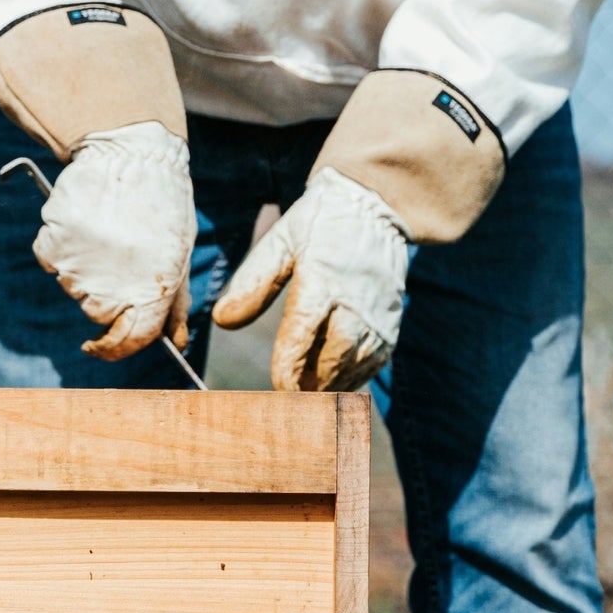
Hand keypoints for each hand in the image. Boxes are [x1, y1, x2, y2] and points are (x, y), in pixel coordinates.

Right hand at [33, 121, 196, 358]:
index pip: (127, 342)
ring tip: (107, 230)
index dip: (114, 349)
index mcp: (152, 291)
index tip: (101, 346)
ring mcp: (80, 265)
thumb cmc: (162, 204)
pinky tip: (84, 222)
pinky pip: (51, 259)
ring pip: (72, 285)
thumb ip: (176, 302)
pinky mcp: (53, 242)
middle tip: (121, 253)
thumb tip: (177, 342)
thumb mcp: (180, 253)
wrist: (132, 151)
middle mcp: (113, 285)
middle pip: (98, 313)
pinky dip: (62, 246)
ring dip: (85, 266)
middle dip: (108, 292)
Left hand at [212, 168, 408, 390]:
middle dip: (308, 384)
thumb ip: (253, 282)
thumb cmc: (319, 224)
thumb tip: (222, 321)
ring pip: (353, 367)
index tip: (276, 387)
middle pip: (333, 358)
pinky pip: (370, 366)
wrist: (376, 209)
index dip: (289, 364)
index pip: (304, 329)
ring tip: (301, 398)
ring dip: (327, 387)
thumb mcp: (281, 241)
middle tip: (282, 404)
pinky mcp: (390, 326)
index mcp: (323, 276)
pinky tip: (327, 385)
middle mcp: (356, 301)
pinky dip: (348, 381)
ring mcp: (377, 316)